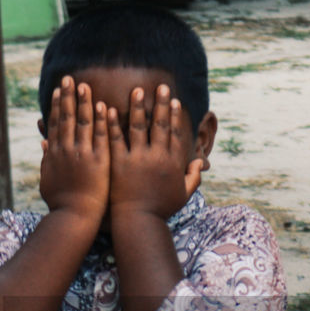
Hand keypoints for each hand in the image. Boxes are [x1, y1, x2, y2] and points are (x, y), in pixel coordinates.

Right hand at [40, 76, 109, 222]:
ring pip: (82, 122)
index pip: (55, 124)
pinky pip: (100, 136)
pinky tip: (103, 106)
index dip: (57, 105)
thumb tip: (44, 142)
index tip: (59, 90)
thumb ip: (47, 159)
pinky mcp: (99, 161)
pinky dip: (101, 120)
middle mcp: (66, 150)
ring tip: (85, 85)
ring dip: (84, 102)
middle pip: (67, 117)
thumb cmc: (61, 203)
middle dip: (68, 96)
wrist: (74, 217)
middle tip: (70, 78)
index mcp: (54, 153)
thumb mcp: (48, 179)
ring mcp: (82, 154)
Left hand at [108, 84, 202, 219]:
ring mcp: (138, 159)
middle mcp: (157, 157)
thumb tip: (201, 162)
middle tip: (161, 87)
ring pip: (138, 126)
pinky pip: (115, 138)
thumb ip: (193, 177)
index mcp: (173, 163)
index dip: (175, 116)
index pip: (175, 133)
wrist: (138, 223)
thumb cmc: (160, 210)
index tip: (174, 101)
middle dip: (161, 104)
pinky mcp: (119, 163)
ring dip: (138, 107)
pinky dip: (112, 123)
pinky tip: (108, 108)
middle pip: (160, 125)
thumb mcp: (183, 195)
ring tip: (137, 90)